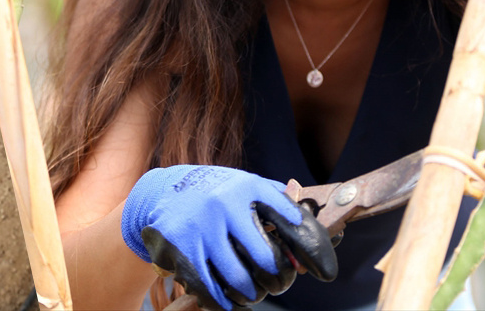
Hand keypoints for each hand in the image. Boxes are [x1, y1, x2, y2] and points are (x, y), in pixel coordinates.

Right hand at [121, 165, 336, 310]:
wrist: (161, 192)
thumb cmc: (214, 193)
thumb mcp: (245, 186)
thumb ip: (277, 201)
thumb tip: (305, 224)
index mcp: (244, 187)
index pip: (287, 221)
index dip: (310, 250)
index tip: (323, 271)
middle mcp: (223, 204)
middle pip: (265, 259)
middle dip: (276, 279)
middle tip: (276, 284)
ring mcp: (200, 227)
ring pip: (238, 278)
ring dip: (248, 293)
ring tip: (249, 292)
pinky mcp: (179, 247)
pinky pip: (208, 287)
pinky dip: (221, 300)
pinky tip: (225, 299)